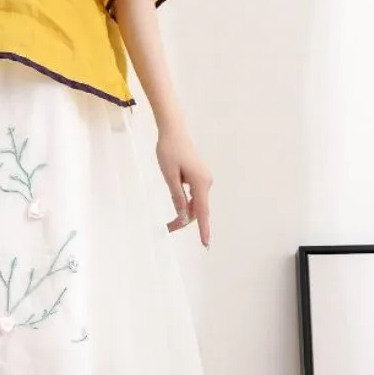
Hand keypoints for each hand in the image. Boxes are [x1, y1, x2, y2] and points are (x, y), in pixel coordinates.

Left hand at [156, 128, 212, 247]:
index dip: (203, 229)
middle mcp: (206, 182)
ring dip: (184, 214)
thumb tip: (183, 217)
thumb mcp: (169, 177)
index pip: (202, 212)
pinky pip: (194, 196)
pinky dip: (185, 204)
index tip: (205, 243)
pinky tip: (176, 205)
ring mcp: (204, 179)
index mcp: (200, 182)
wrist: (174, 131)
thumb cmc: (169, 151)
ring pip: (195, 204)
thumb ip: (177, 198)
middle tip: (167, 229)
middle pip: (197, 210)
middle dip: (184, 222)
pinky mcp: (199, 177)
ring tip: (168, 223)